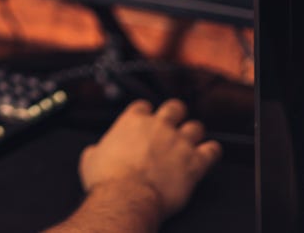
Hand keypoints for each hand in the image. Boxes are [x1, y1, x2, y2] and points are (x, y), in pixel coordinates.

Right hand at [78, 99, 220, 219]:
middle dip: (176, 115)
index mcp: (132, 121)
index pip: (143, 106)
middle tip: (173, 125)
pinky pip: (212, 150)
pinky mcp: (194, 162)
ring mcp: (179, 142)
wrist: (126, 197)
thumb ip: (97, 149)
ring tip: (191, 142)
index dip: (145, 115)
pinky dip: (212, 152)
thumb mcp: (90, 159)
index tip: (145, 123)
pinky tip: (209, 155)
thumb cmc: (108, 180)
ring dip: (194, 134)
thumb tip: (95, 153)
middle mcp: (159, 126)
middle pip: (175, 108)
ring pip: (196, 127)